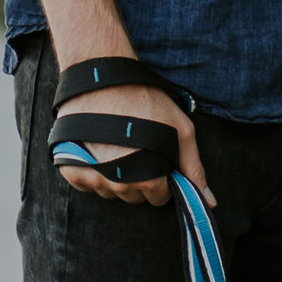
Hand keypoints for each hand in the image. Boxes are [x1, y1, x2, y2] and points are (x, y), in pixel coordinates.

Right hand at [54, 81, 212, 211]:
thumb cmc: (145, 100)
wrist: (102, 77)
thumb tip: (209, 204)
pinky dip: (92, 172)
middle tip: (138, 148)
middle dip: (140, 178)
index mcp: (146, 180)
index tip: (157, 157)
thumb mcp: (180, 130)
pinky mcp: (71, 170)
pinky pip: (86, 184)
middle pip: (134, 196)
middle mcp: (118, 185)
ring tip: (118, 145)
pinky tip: (99, 149)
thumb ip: (193, 168)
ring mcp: (93, 178)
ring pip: (110, 192)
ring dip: (116, 177)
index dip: (162, 177)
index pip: (158, 197)